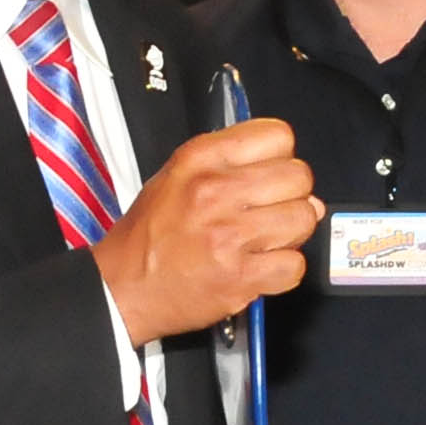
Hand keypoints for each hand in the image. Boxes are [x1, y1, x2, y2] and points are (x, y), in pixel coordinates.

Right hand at [94, 118, 318, 346]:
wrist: (122, 288)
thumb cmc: (150, 235)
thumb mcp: (178, 176)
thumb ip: (234, 168)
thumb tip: (300, 188)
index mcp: (200, 160)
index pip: (278, 136)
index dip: (282, 157)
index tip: (270, 175)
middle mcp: (215, 191)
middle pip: (299, 176)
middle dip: (292, 195)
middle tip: (269, 213)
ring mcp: (229, 235)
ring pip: (303, 218)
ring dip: (292, 233)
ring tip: (264, 241)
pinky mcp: (239, 277)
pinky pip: (294, 265)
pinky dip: (284, 270)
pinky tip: (261, 268)